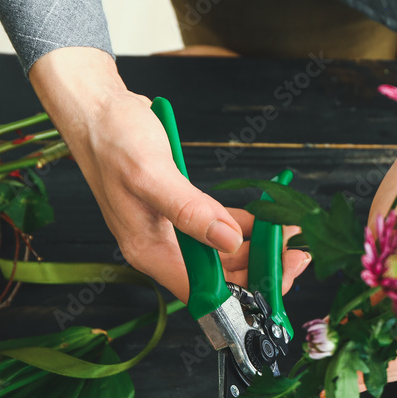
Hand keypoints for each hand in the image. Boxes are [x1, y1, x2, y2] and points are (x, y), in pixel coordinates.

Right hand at [28, 48, 310, 301]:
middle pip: (220, 276)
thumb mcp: (151, 174)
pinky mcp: (182, 211)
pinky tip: (272, 217)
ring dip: (260, 247)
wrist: (96, 108)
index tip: (282, 275)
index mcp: (148, 251)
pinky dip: (247, 225)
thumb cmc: (113, 137)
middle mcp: (161, 247)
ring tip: (295, 234)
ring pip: (225, 253)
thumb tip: (228, 241)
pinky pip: (220, 227)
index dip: (247, 289)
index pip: (204, 290)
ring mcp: (171, 230)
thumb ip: (190, 211)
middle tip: (300, 253)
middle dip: (262, 268)